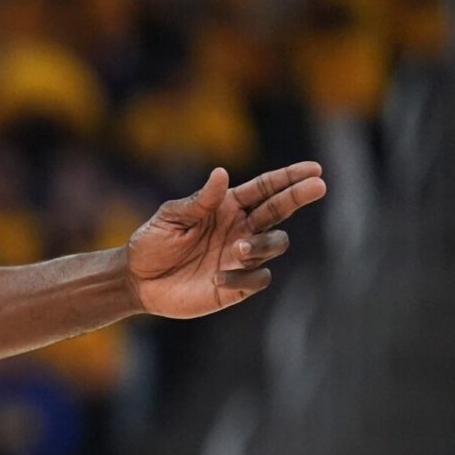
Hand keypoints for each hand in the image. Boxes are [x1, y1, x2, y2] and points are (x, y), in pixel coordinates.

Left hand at [125, 162, 327, 318]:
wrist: (137, 280)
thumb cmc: (152, 243)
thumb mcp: (170, 218)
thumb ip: (198, 201)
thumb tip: (221, 174)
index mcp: (227, 207)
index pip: (265, 189)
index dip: (289, 178)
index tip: (314, 169)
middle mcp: (240, 229)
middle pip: (279, 210)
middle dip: (298, 197)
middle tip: (317, 186)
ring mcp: (241, 257)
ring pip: (275, 244)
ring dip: (263, 243)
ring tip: (238, 249)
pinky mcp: (237, 285)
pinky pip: (258, 279)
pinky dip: (244, 278)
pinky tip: (218, 277)